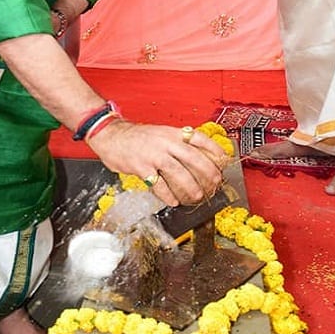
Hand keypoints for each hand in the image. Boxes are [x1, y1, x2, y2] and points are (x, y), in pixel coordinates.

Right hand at [87, 122, 225, 206]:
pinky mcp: (142, 167)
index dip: (214, 148)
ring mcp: (154, 155)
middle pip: (194, 158)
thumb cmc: (135, 137)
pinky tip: (173, 200)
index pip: (198, 138)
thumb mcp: (158, 133)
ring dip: (191, 187)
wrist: (110, 135)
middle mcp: (165, 142)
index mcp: (171, 132)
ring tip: (197, 196)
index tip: (224, 159)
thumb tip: (193, 155)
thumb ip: (174, 142)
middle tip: (215, 183)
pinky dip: (168, 195)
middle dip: (208, 172)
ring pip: (179, 173)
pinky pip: (160, 185)